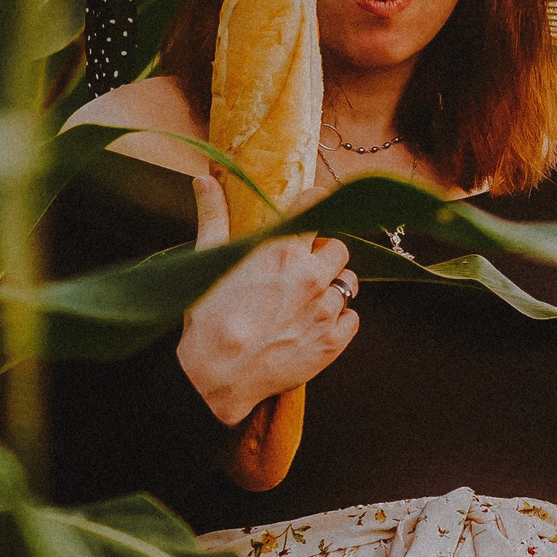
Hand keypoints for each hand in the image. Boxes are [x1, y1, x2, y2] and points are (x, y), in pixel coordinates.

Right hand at [174, 175, 358, 425]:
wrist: (215, 379)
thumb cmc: (207, 321)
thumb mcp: (209, 263)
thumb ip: (213, 217)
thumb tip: (204, 178)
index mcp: (281, 252)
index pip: (317, 209)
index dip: (316, 206)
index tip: (314, 207)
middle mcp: (310, 277)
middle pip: (339, 248)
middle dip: (325, 255)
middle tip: (305, 268)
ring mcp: (324, 311)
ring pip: (348, 284)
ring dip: (333, 288)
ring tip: (307, 301)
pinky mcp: (333, 342)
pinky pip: (353, 319)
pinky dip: (339, 320)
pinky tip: (313, 325)